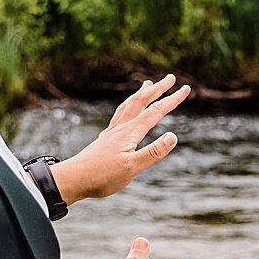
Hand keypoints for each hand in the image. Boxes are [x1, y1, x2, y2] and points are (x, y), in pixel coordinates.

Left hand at [51, 75, 189, 205]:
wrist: (72, 180)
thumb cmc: (101, 176)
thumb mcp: (132, 168)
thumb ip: (153, 152)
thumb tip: (173, 136)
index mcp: (130, 133)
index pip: (155, 112)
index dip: (172, 100)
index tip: (186, 89)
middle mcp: (120, 128)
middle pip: (141, 102)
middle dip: (158, 89)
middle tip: (170, 78)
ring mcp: (111, 133)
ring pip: (128, 106)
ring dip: (141, 94)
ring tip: (148, 85)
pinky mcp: (105, 140)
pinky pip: (119, 116)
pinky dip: (127, 107)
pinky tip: (125, 113)